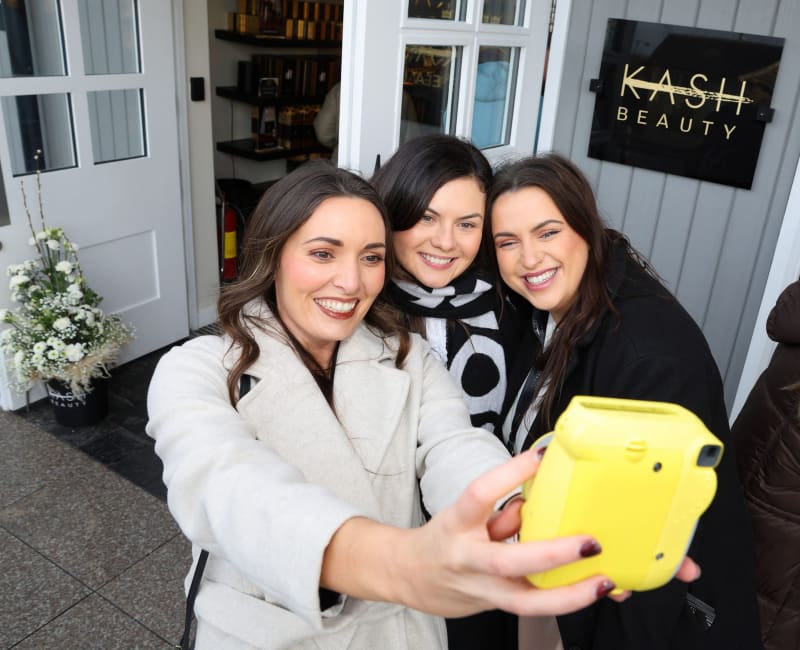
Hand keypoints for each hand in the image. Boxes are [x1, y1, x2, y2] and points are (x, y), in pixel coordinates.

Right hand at [389, 449, 635, 616]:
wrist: (408, 576)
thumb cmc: (442, 540)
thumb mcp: (464, 515)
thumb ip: (500, 509)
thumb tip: (539, 497)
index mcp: (456, 524)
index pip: (479, 494)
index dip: (509, 474)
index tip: (541, 456)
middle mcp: (467, 560)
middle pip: (507, 562)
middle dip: (552, 554)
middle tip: (589, 542)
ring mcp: (481, 590)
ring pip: (526, 600)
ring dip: (570, 593)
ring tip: (604, 581)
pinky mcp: (495, 608)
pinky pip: (534, 608)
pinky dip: (566, 600)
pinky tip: (592, 590)